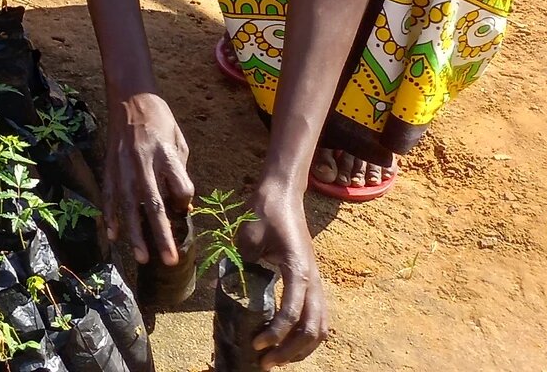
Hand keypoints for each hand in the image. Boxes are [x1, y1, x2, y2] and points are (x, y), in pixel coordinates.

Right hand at [101, 90, 194, 265]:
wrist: (130, 97)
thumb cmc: (161, 120)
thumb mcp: (179, 142)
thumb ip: (180, 173)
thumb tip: (181, 205)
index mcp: (166, 155)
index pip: (181, 188)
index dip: (186, 203)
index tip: (185, 207)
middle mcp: (144, 163)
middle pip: (154, 205)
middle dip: (162, 235)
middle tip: (170, 260)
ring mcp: (123, 166)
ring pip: (129, 206)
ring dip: (135, 234)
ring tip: (142, 258)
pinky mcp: (110, 166)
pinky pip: (110, 195)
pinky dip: (110, 216)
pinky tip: (113, 235)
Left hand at [241, 177, 329, 364]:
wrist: (282, 192)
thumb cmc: (264, 211)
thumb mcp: (247, 236)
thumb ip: (241, 265)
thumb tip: (226, 292)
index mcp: (298, 269)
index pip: (292, 312)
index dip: (276, 333)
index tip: (257, 344)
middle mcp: (313, 279)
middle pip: (313, 329)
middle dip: (291, 352)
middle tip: (265, 363)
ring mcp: (316, 281)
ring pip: (320, 327)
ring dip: (302, 348)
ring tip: (277, 359)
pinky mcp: (312, 281)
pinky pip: (318, 317)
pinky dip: (308, 336)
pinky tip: (289, 343)